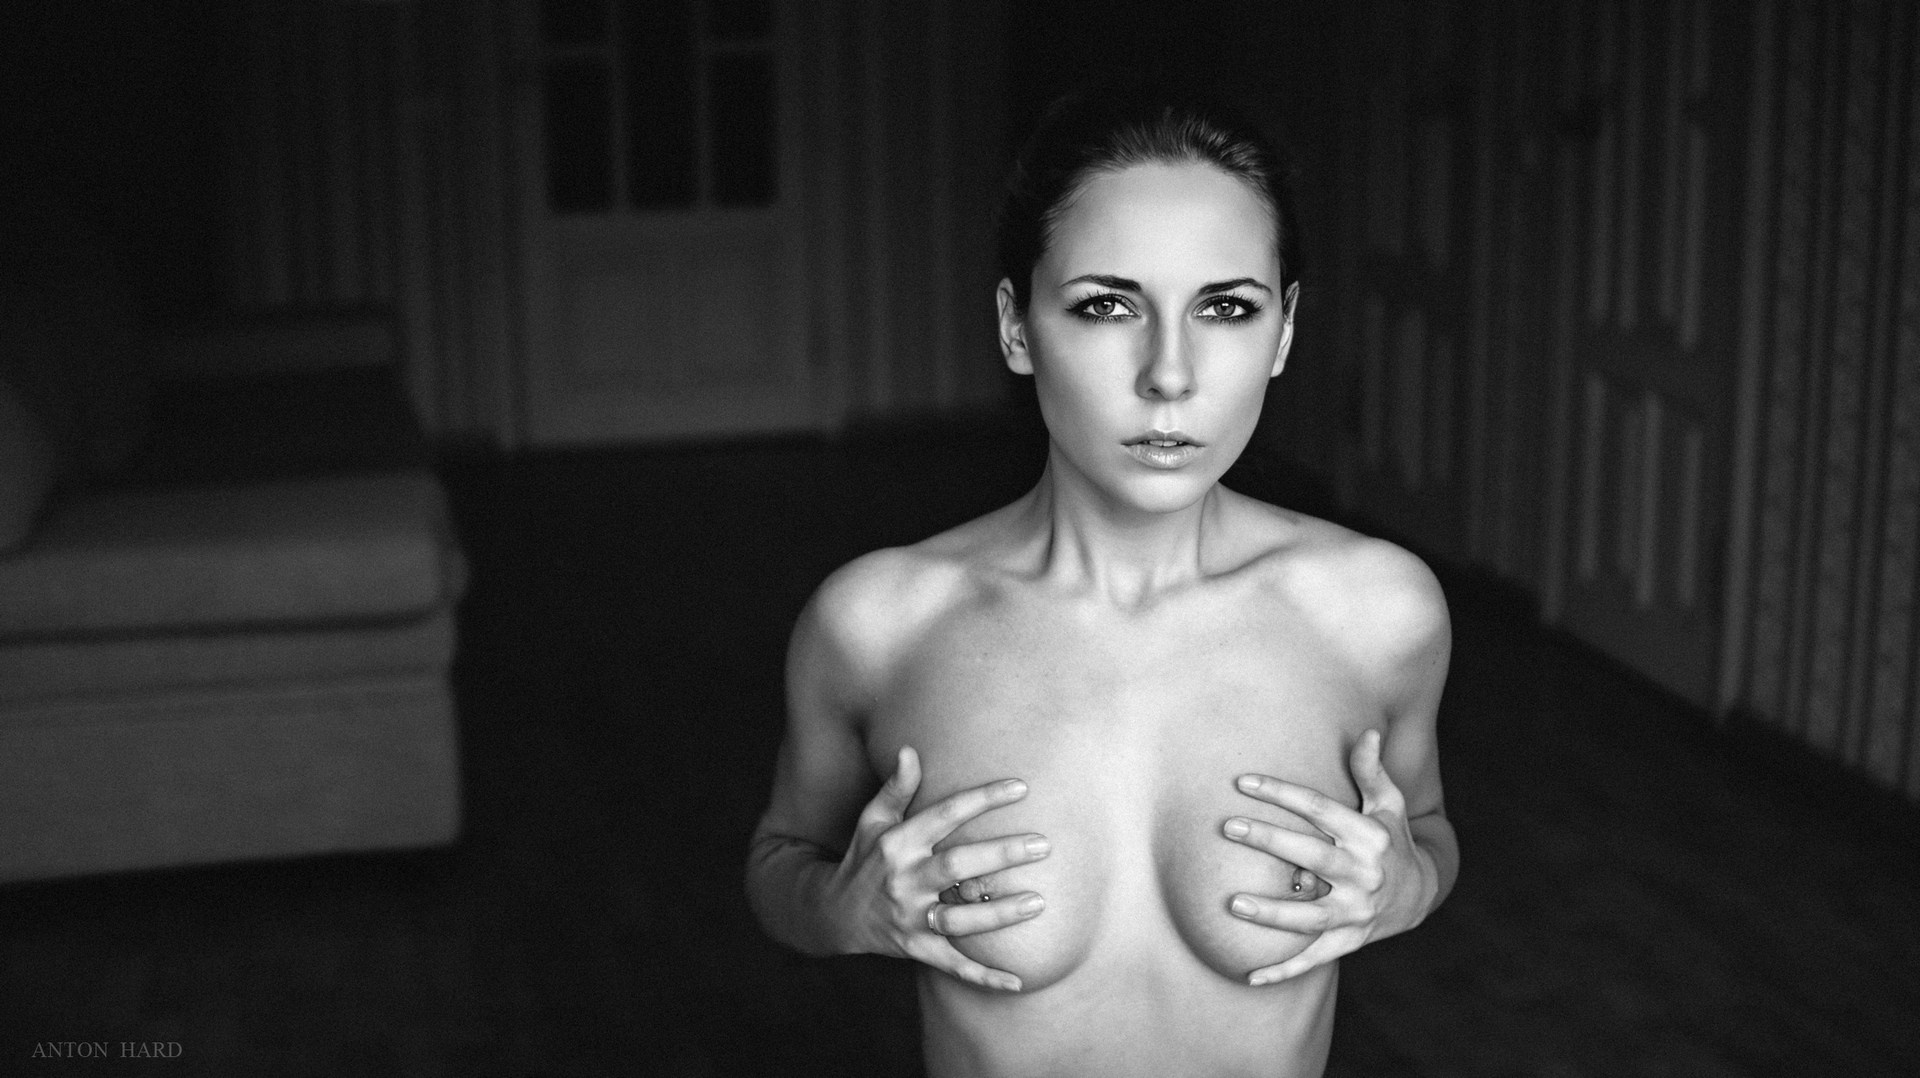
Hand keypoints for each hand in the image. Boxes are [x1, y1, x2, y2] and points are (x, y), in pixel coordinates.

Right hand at [830, 745, 1050, 991]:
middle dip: (1000, 854)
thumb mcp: (872, 820)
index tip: (1021, 787)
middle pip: (957, 864)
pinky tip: (1017, 981)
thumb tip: (910, 750)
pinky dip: (983, 976)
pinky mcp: (916, 947)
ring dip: (999, 913)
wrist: (832, 913)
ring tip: (1039, 902)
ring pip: (959, 917)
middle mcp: (904, 879)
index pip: (946, 815)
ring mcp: (910, 916)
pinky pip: (952, 963)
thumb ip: (897, 788)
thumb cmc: (864, 857)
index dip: (983, 798)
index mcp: (899, 842)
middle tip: (1043, 845)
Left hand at [1222, 729, 1437, 985]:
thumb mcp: (1388, 804)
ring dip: (1272, 912)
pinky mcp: (1349, 940)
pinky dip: (1284, 971)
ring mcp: (1356, 911)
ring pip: (1310, 914)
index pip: (1319, 809)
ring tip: (1234, 904)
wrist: (1421, 894)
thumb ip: (1370, 771)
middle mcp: (1363, 874)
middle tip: (1229, 827)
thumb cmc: (1391, 839)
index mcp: (1368, 836)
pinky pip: (1313, 958)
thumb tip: (1367, 732)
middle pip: (1312, 856)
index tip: (1243, 781)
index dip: (1281, 793)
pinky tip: (1250, 977)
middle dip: (1270, 841)